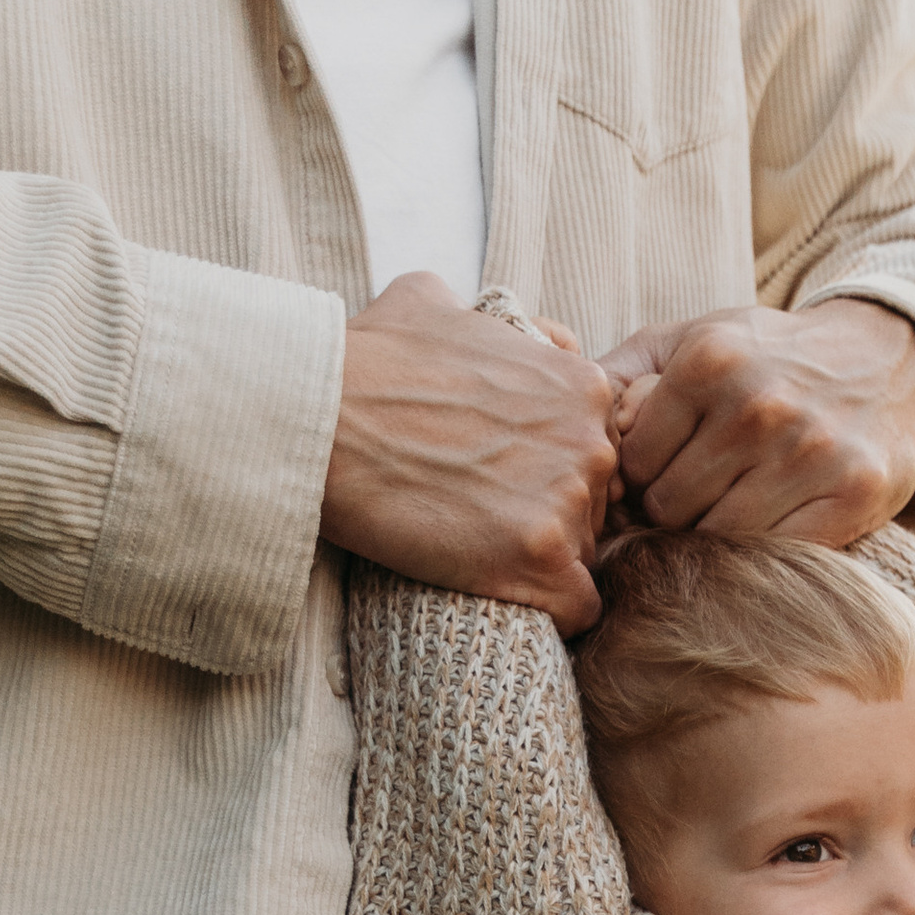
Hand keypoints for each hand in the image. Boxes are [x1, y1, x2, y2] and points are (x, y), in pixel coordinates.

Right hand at [321, 274, 619, 631]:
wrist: (317, 415)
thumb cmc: (365, 361)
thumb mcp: (439, 304)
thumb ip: (508, 324)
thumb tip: (536, 333)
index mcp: (581, 386)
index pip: (597, 452)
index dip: (552, 472)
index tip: (502, 479)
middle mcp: (590, 441)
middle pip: (595, 506)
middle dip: (550, 516)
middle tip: (483, 514)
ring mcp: (569, 500)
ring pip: (581, 556)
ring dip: (540, 561)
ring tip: (475, 546)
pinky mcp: (541, 557)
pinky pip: (577, 609)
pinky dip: (548, 611)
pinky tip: (503, 593)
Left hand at [601, 296, 914, 544]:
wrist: (887, 362)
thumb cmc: (774, 358)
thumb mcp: (699, 339)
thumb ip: (627, 372)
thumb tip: (565, 418)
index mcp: (708, 362)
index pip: (632, 463)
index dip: (636, 483)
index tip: (658, 480)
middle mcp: (757, 406)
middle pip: (669, 507)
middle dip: (671, 514)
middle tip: (693, 504)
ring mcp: (808, 454)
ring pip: (717, 538)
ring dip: (714, 537)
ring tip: (728, 512)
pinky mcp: (851, 495)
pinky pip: (776, 553)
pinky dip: (763, 553)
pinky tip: (767, 526)